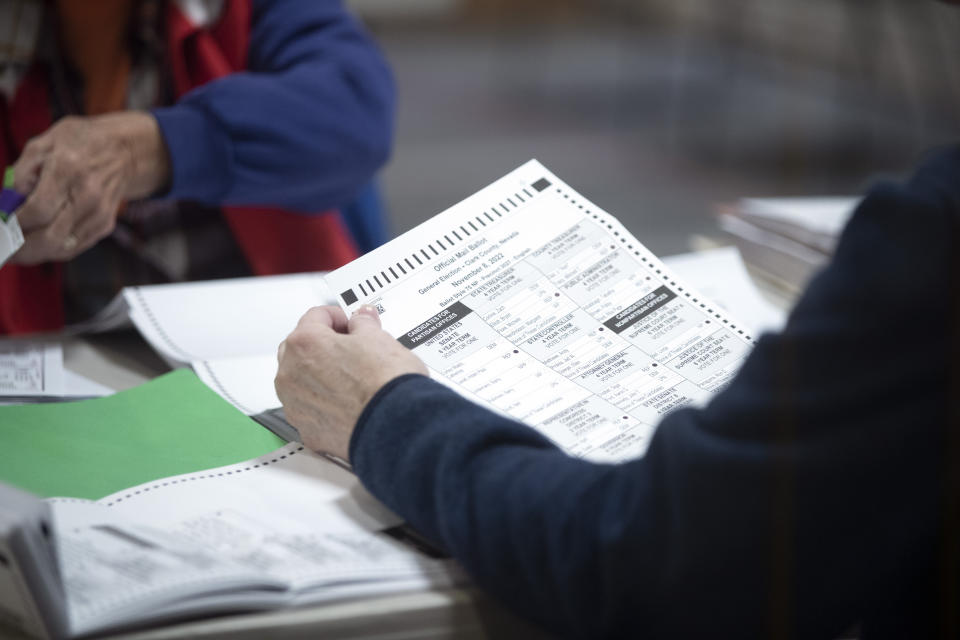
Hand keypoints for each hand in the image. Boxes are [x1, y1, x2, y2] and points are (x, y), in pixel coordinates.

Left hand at [11, 111, 169, 264]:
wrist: (125, 151)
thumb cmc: (80, 143)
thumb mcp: (44, 143)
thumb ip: (22, 172)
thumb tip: (9, 204)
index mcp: (68, 170)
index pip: (38, 210)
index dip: (14, 224)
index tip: (1, 227)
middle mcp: (87, 196)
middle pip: (50, 237)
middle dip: (21, 249)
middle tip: (4, 248)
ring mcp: (99, 214)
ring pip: (61, 248)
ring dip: (34, 253)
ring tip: (17, 249)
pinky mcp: (104, 225)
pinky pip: (73, 248)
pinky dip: (52, 250)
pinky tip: (38, 244)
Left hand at [275, 305, 427, 460]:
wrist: (395, 426)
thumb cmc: (384, 384)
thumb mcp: (378, 338)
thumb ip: (363, 324)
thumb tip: (362, 321)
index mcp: (304, 343)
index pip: (316, 316)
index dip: (339, 316)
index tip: (351, 323)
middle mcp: (291, 374)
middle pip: (300, 348)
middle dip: (324, 345)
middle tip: (352, 348)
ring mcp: (296, 405)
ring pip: (301, 382)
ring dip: (320, 375)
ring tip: (352, 378)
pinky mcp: (308, 430)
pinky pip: (311, 410)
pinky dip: (325, 404)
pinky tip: (349, 402)